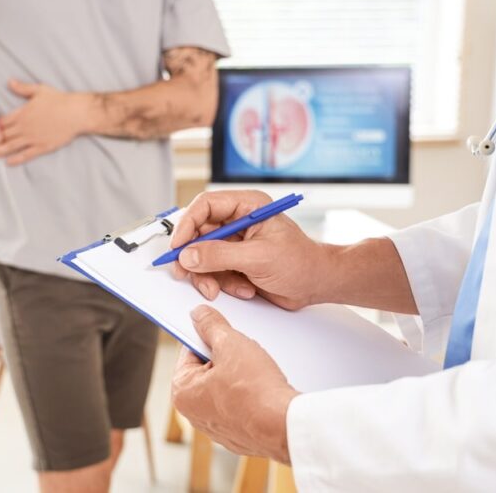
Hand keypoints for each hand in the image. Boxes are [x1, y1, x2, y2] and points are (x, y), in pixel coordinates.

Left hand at [0, 79, 88, 165]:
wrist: (76, 113)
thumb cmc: (60, 100)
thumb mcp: (39, 90)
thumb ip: (22, 88)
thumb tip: (9, 82)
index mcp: (22, 113)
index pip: (2, 122)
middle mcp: (25, 127)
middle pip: (3, 135)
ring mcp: (33, 138)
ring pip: (11, 146)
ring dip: (0, 151)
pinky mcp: (43, 146)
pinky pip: (26, 154)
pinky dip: (16, 159)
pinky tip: (9, 162)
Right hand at [171, 190, 334, 309]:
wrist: (317, 285)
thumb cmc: (301, 263)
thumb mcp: (258, 258)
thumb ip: (220, 255)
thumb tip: (188, 255)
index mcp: (247, 206)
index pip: (205, 206)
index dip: (187, 225)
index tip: (178, 246)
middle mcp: (238, 221)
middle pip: (198, 233)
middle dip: (194, 257)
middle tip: (186, 273)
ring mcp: (236, 243)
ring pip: (203, 256)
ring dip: (211, 276)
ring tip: (226, 288)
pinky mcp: (235, 263)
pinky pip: (214, 272)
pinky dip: (224, 284)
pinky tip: (245, 289)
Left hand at [172, 305, 298, 462]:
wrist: (284, 426)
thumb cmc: (254, 389)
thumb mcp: (230, 344)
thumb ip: (211, 325)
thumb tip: (199, 314)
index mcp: (182, 393)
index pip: (189, 351)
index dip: (207, 336)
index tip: (220, 330)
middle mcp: (194, 414)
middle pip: (206, 370)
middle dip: (224, 357)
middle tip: (241, 351)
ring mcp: (217, 427)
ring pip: (224, 387)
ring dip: (238, 374)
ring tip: (254, 370)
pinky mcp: (238, 435)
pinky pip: (239, 405)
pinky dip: (249, 394)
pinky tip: (261, 388)